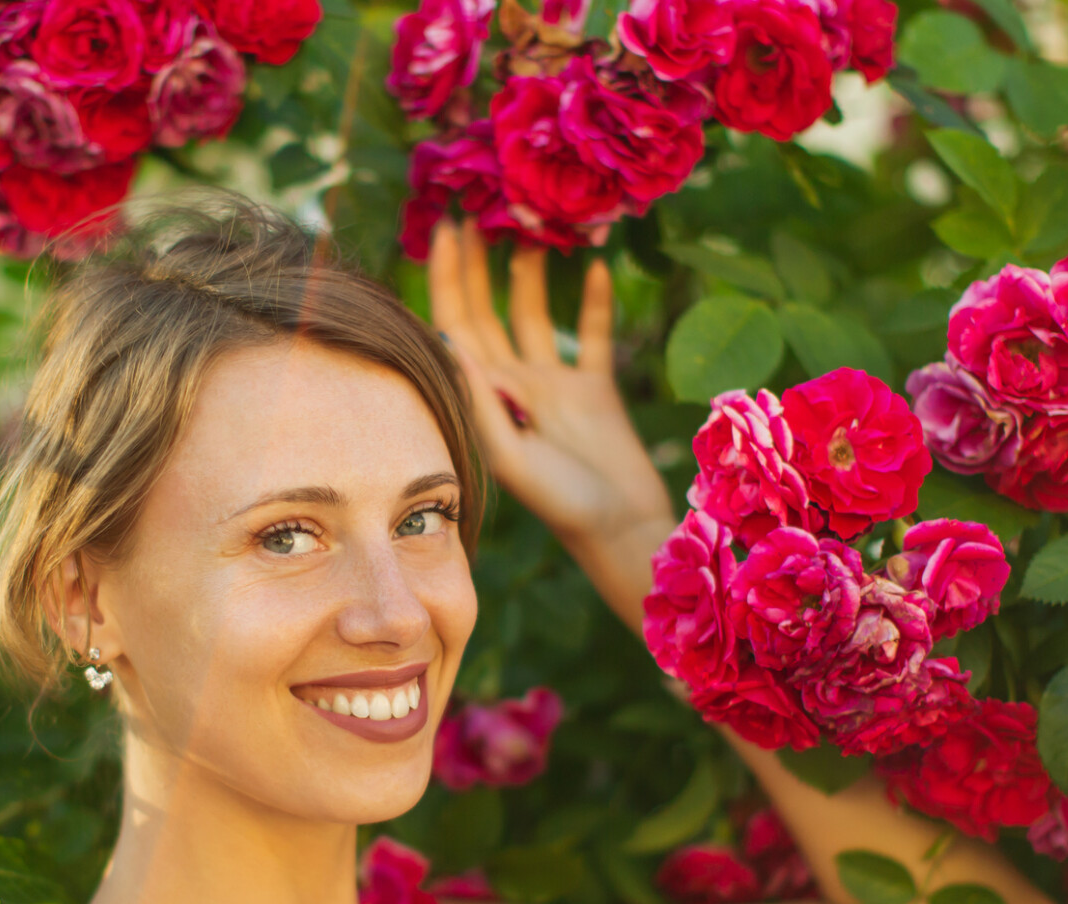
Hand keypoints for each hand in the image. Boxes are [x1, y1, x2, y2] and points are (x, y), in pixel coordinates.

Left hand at [426, 220, 675, 626]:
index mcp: (486, 399)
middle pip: (487, 312)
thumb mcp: (511, 455)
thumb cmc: (562, 503)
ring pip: (535, 315)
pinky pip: (594, 336)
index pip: (457, 325)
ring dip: (530, 274)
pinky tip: (594, 265)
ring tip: (528, 228)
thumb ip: (482, 400)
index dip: (450, 278)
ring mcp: (554, 386)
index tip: (446, 231)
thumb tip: (447, 338)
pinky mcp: (597, 389)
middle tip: (474, 211)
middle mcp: (513, 386)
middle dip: (478, 265)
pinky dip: (595, 303)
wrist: (621, 529)